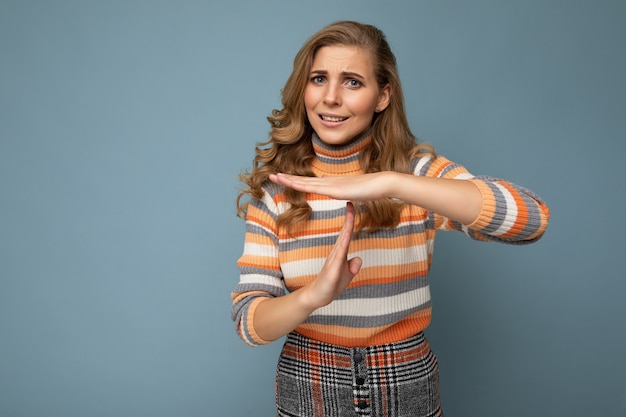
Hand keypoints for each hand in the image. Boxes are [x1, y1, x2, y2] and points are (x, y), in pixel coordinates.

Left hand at [269, 172, 393, 200]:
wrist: (383, 183)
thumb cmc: (371, 188)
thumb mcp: (353, 191)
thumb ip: (341, 188)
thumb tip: (331, 184)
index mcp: (332, 184)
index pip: (310, 183)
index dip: (295, 180)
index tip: (283, 178)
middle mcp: (329, 182)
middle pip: (304, 180)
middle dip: (287, 178)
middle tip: (270, 174)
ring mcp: (332, 185)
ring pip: (306, 182)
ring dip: (290, 180)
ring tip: (275, 176)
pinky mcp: (336, 189)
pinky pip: (316, 188)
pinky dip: (303, 186)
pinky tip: (293, 184)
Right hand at [300, 202, 361, 308]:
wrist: (318, 296)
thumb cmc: (331, 284)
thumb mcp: (346, 275)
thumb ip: (353, 265)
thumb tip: (358, 258)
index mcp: (340, 252)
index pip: (347, 233)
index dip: (350, 220)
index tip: (352, 206)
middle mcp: (336, 253)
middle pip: (344, 232)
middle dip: (348, 217)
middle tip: (351, 201)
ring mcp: (333, 261)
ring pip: (342, 241)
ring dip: (347, 227)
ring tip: (350, 214)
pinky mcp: (332, 271)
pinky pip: (338, 257)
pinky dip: (342, 247)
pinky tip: (346, 238)